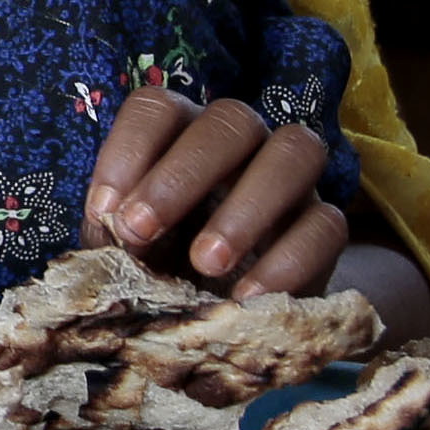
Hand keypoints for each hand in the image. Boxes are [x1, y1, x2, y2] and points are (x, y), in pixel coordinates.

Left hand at [83, 84, 350, 297]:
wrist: (216, 322)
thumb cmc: (160, 270)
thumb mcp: (125, 254)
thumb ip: (114, 235)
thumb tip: (112, 227)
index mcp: (181, 135)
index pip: (158, 108)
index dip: (129, 149)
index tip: (103, 209)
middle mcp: (242, 143)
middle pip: (230, 120)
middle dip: (182, 174)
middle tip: (142, 230)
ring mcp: (293, 180)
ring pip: (295, 152)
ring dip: (247, 206)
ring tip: (205, 263)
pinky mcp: (325, 227)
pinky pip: (327, 224)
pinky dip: (287, 260)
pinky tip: (245, 296)